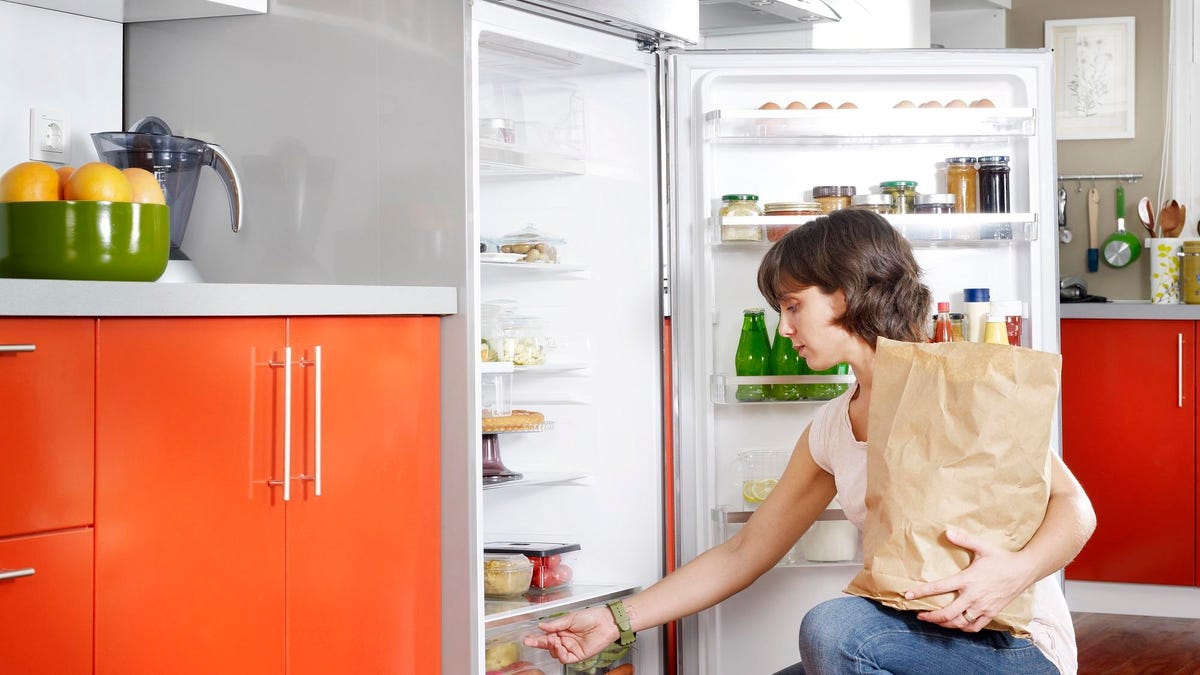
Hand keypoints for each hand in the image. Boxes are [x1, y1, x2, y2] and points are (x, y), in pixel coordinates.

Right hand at [523, 606, 619, 662]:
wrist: (606, 622)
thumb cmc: (592, 617)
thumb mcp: (570, 618)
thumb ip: (555, 624)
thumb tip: (542, 626)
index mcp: (562, 630)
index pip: (547, 635)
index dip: (537, 637)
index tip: (527, 637)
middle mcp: (565, 640)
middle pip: (548, 645)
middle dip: (539, 643)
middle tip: (530, 641)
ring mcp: (571, 648)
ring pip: (555, 652)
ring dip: (550, 646)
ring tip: (551, 638)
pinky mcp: (578, 655)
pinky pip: (564, 657)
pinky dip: (559, 653)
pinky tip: (558, 645)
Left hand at [903, 527, 1034, 632]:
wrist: (1024, 570)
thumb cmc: (1002, 558)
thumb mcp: (982, 546)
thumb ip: (963, 539)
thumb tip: (946, 531)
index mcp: (967, 580)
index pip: (939, 587)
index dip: (921, 592)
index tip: (908, 595)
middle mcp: (973, 597)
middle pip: (947, 613)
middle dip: (930, 617)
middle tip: (920, 615)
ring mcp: (983, 607)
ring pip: (959, 623)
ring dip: (944, 624)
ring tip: (934, 621)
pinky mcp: (992, 613)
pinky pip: (975, 627)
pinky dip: (963, 628)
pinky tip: (956, 625)